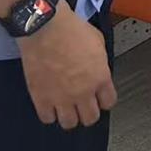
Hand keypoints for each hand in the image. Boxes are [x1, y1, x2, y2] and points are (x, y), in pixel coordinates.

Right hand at [19, 4, 116, 128]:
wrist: (45, 27)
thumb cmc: (70, 29)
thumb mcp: (97, 41)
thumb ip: (100, 61)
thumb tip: (97, 68)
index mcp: (100, 77)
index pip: (109, 102)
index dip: (103, 100)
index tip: (99, 97)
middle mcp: (83, 92)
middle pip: (90, 118)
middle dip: (88, 111)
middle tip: (82, 104)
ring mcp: (61, 98)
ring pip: (69, 123)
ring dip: (69, 115)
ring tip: (65, 107)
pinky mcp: (41, 98)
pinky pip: (47, 118)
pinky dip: (49, 113)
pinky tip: (49, 104)